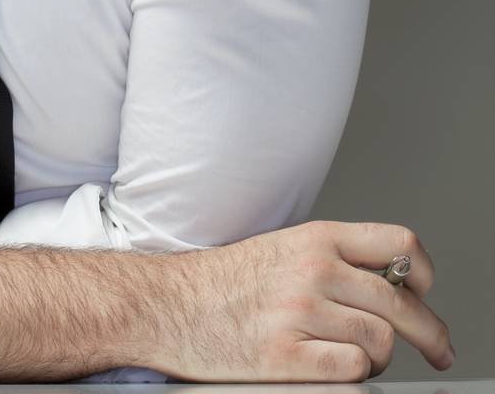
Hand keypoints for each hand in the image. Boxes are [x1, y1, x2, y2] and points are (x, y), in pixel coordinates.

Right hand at [144, 218, 453, 382]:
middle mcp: (313, 270)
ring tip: (364, 358)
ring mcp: (300, 313)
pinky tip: (337, 367)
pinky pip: (353, 369)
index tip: (427, 293)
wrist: (170, 304)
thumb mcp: (283, 248)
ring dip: (383, 357)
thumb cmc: (225, 280)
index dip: (425, 273)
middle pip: (402, 303)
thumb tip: (389, 283)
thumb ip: (332, 258)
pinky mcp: (287, 357)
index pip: (399, 245)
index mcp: (316, 238)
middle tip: (440, 349)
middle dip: (432, 334)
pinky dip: (356, 374)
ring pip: (383, 340)